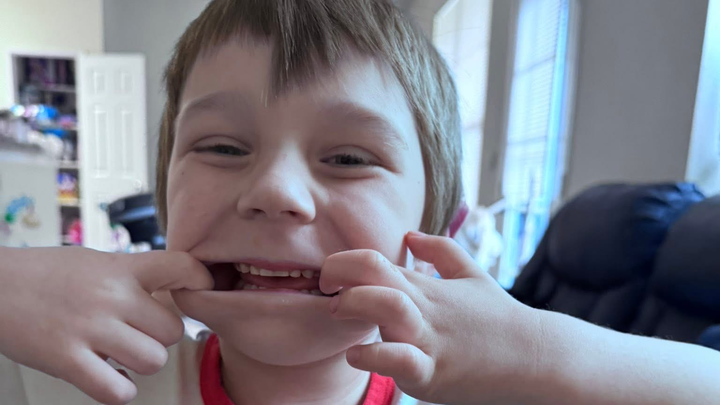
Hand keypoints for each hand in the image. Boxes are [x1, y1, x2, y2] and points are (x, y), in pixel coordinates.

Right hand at [0, 247, 212, 404]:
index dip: (201, 281)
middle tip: (141, 333)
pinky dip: (121, 390)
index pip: (181, 267)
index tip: (201, 290)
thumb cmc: (44, 274)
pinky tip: (111, 378)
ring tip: (125, 356)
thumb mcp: (95, 261)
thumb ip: (133, 275)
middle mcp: (111, 297)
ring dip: (144, 363)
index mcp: (120, 268)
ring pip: (154, 360)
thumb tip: (172, 290)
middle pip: (173, 330)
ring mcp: (90, 329)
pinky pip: (118, 390)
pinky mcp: (67, 361)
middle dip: (161, 336)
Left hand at [320, 232, 541, 404]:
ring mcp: (430, 339)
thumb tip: (408, 234)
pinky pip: (401, 361)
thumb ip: (440, 250)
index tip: (329, 276)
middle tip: (328, 290)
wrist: (536, 356)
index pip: (374, 260)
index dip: (342, 262)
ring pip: (387, 308)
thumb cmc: (499, 316)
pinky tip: (357, 355)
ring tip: (342, 313)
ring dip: (357, 304)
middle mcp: (424, 307)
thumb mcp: (473, 274)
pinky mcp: (435, 373)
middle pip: (375, 273)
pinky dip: (374, 357)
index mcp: (426, 286)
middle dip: (340, 275)